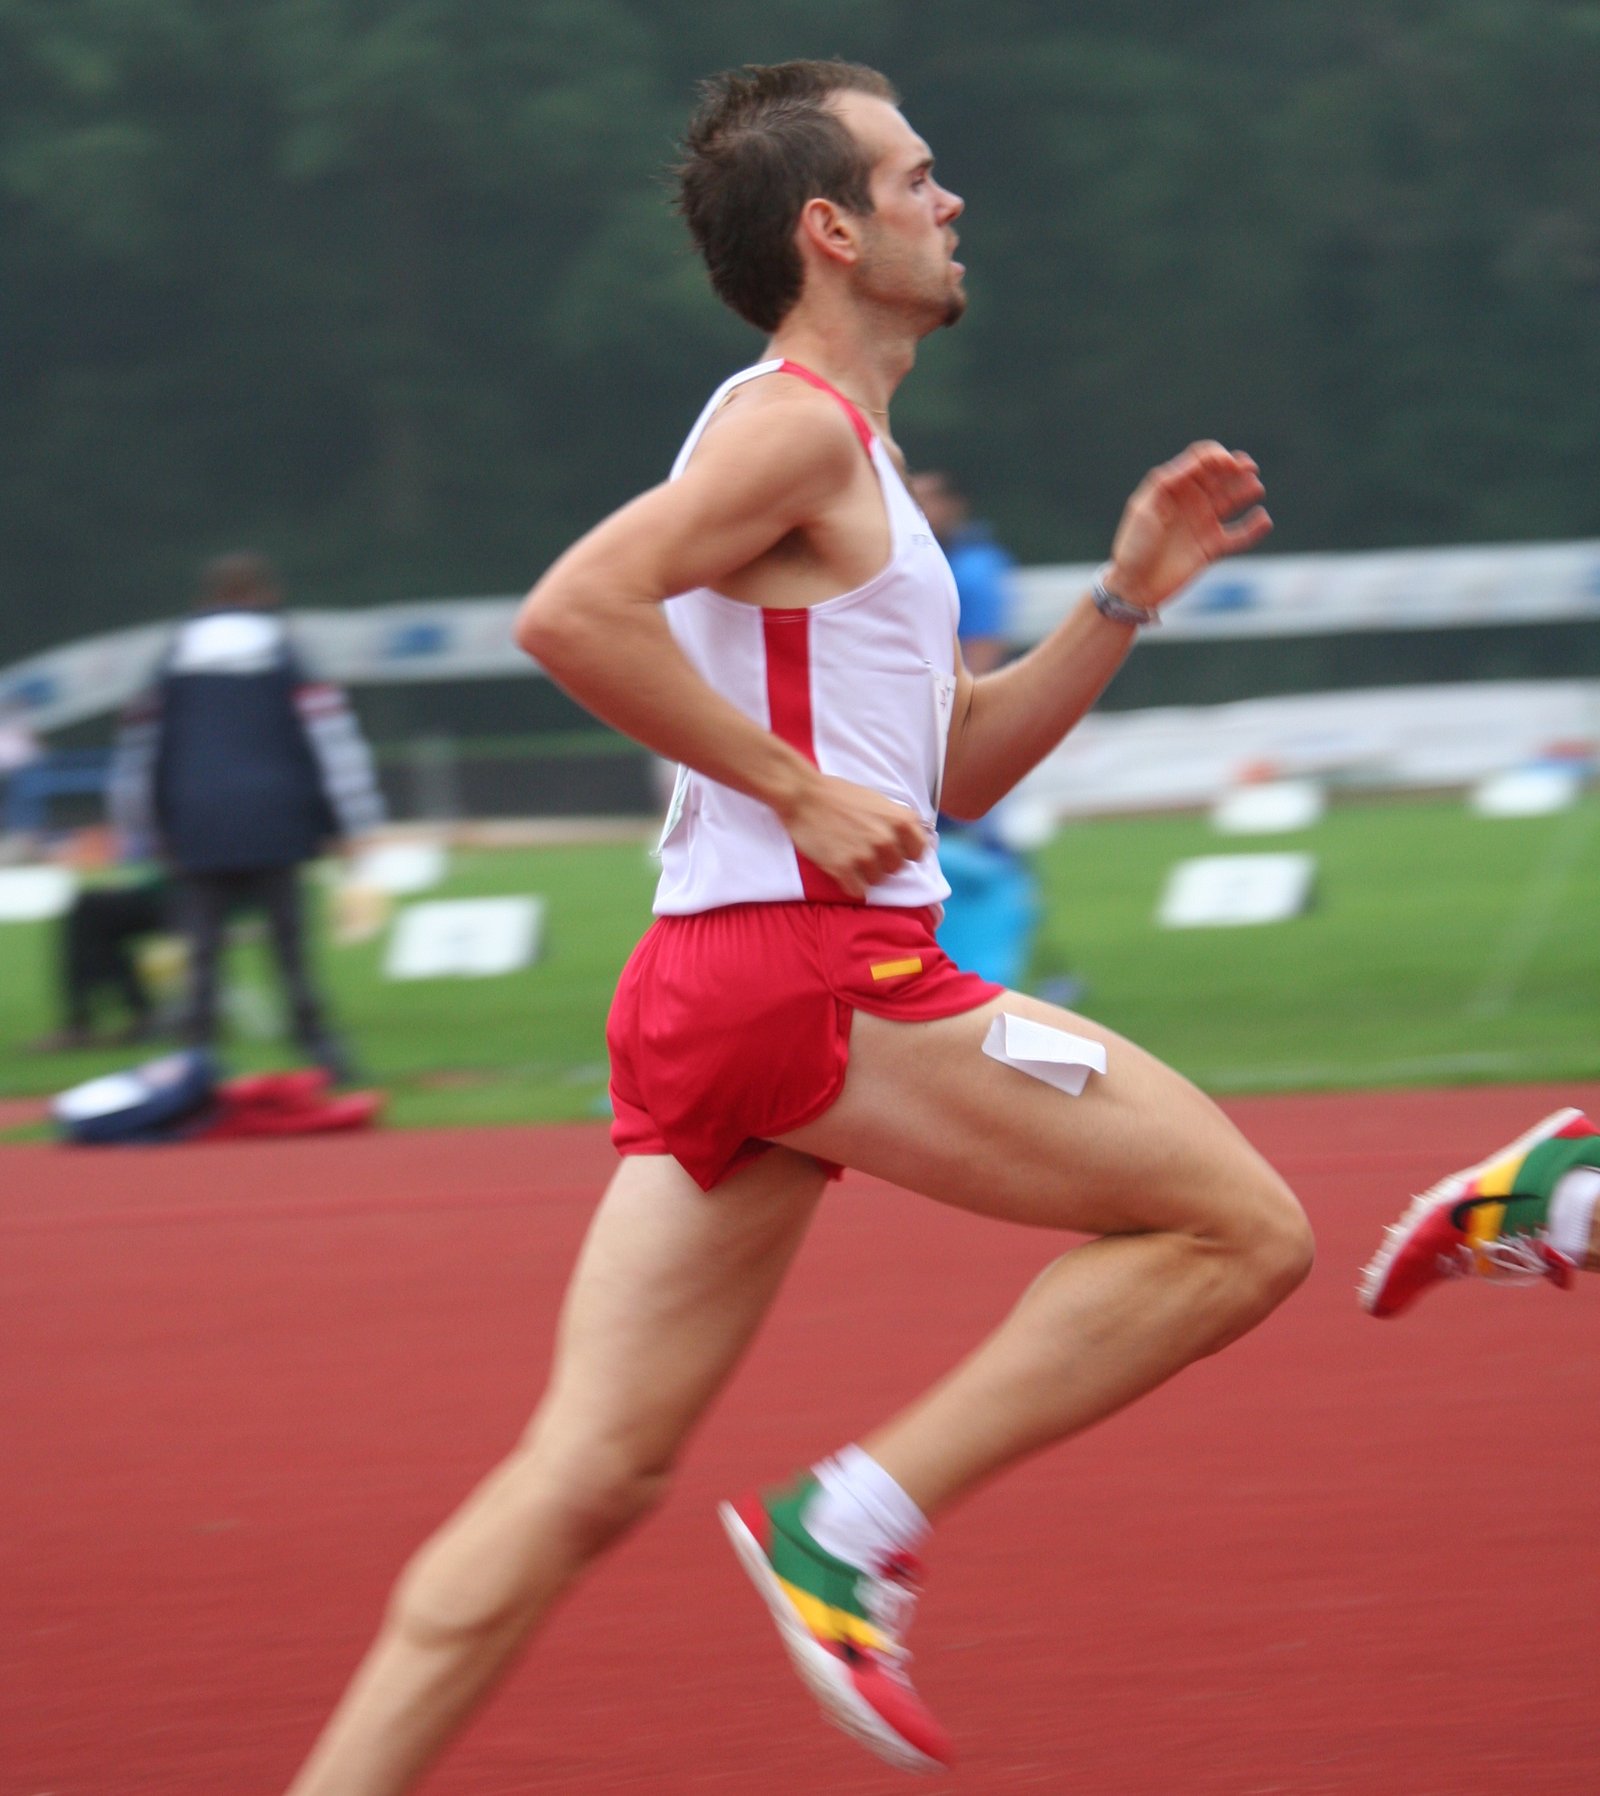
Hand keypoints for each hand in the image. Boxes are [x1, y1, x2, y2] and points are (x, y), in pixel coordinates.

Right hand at [781, 775, 927, 899]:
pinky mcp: (843, 868)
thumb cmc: (839, 795)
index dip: (906, 852)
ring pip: (877, 880)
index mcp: (901, 820)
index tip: (893, 850)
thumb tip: (912, 841)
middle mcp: (887, 839)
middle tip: (862, 848)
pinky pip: (858, 891)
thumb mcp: (878, 801)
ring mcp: (866, 855)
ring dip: (865, 873)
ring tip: (848, 854)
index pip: (919, 852)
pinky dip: (850, 884)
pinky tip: (840, 868)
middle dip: (882, 862)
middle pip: (896, 868)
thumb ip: (897, 821)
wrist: (803, 795)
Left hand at [1106, 441, 1269, 612]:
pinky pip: (1239, 536)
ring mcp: (1203, 524)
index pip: (1201, 462)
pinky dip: (1253, 528)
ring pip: (1232, 501)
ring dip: (1246, 491)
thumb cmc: (1133, 545)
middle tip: (1249, 469)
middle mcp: (1191, 503)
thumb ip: (1168, 482)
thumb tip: (1198, 461)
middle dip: (1236, 468)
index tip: (1227, 463)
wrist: (1133, 587)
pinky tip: (1263, 519)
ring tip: (1255, 488)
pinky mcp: (1212, 548)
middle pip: (1220, 477)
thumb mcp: (1144, 508)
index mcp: (1173, 488)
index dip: (1217, 456)